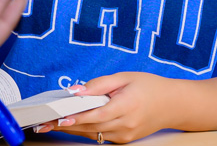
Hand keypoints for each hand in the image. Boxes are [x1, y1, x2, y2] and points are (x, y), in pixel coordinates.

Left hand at [33, 72, 178, 143]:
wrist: (173, 105)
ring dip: (72, 129)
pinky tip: (71, 124)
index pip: (97, 114)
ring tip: (50, 125)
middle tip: (43, 123)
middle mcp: (126, 124)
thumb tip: (77, 91)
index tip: (59, 118)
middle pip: (91, 127)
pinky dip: (86, 130)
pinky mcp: (125, 140)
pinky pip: (101, 136)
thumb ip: (99, 84)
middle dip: (65, 125)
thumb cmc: (149, 87)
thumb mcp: (125, 77)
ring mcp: (126, 135)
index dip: (77, 117)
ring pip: (93, 134)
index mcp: (127, 105)